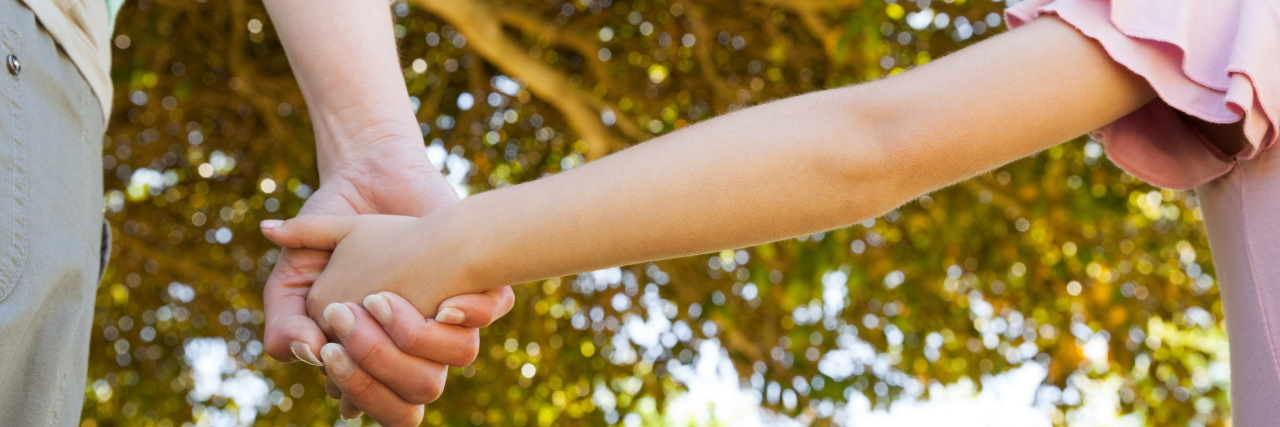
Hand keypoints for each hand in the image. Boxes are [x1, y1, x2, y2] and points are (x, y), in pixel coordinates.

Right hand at [260, 135, 513, 423]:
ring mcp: (448, 314)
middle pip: (415, 392)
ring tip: (380, 301)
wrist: (367, 177)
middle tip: (345, 325)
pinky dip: (468, 311)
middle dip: (377, 370)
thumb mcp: (294, 276)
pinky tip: (443, 301)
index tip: (329, 348)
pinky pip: (488, 311)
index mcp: (374, 353)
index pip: (377, 403)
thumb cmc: (329, 234)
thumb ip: (285, 320)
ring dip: (414, 339)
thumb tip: (305, 353)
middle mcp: (416, 341)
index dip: (357, 390)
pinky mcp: (478, 279)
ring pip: (454, 357)